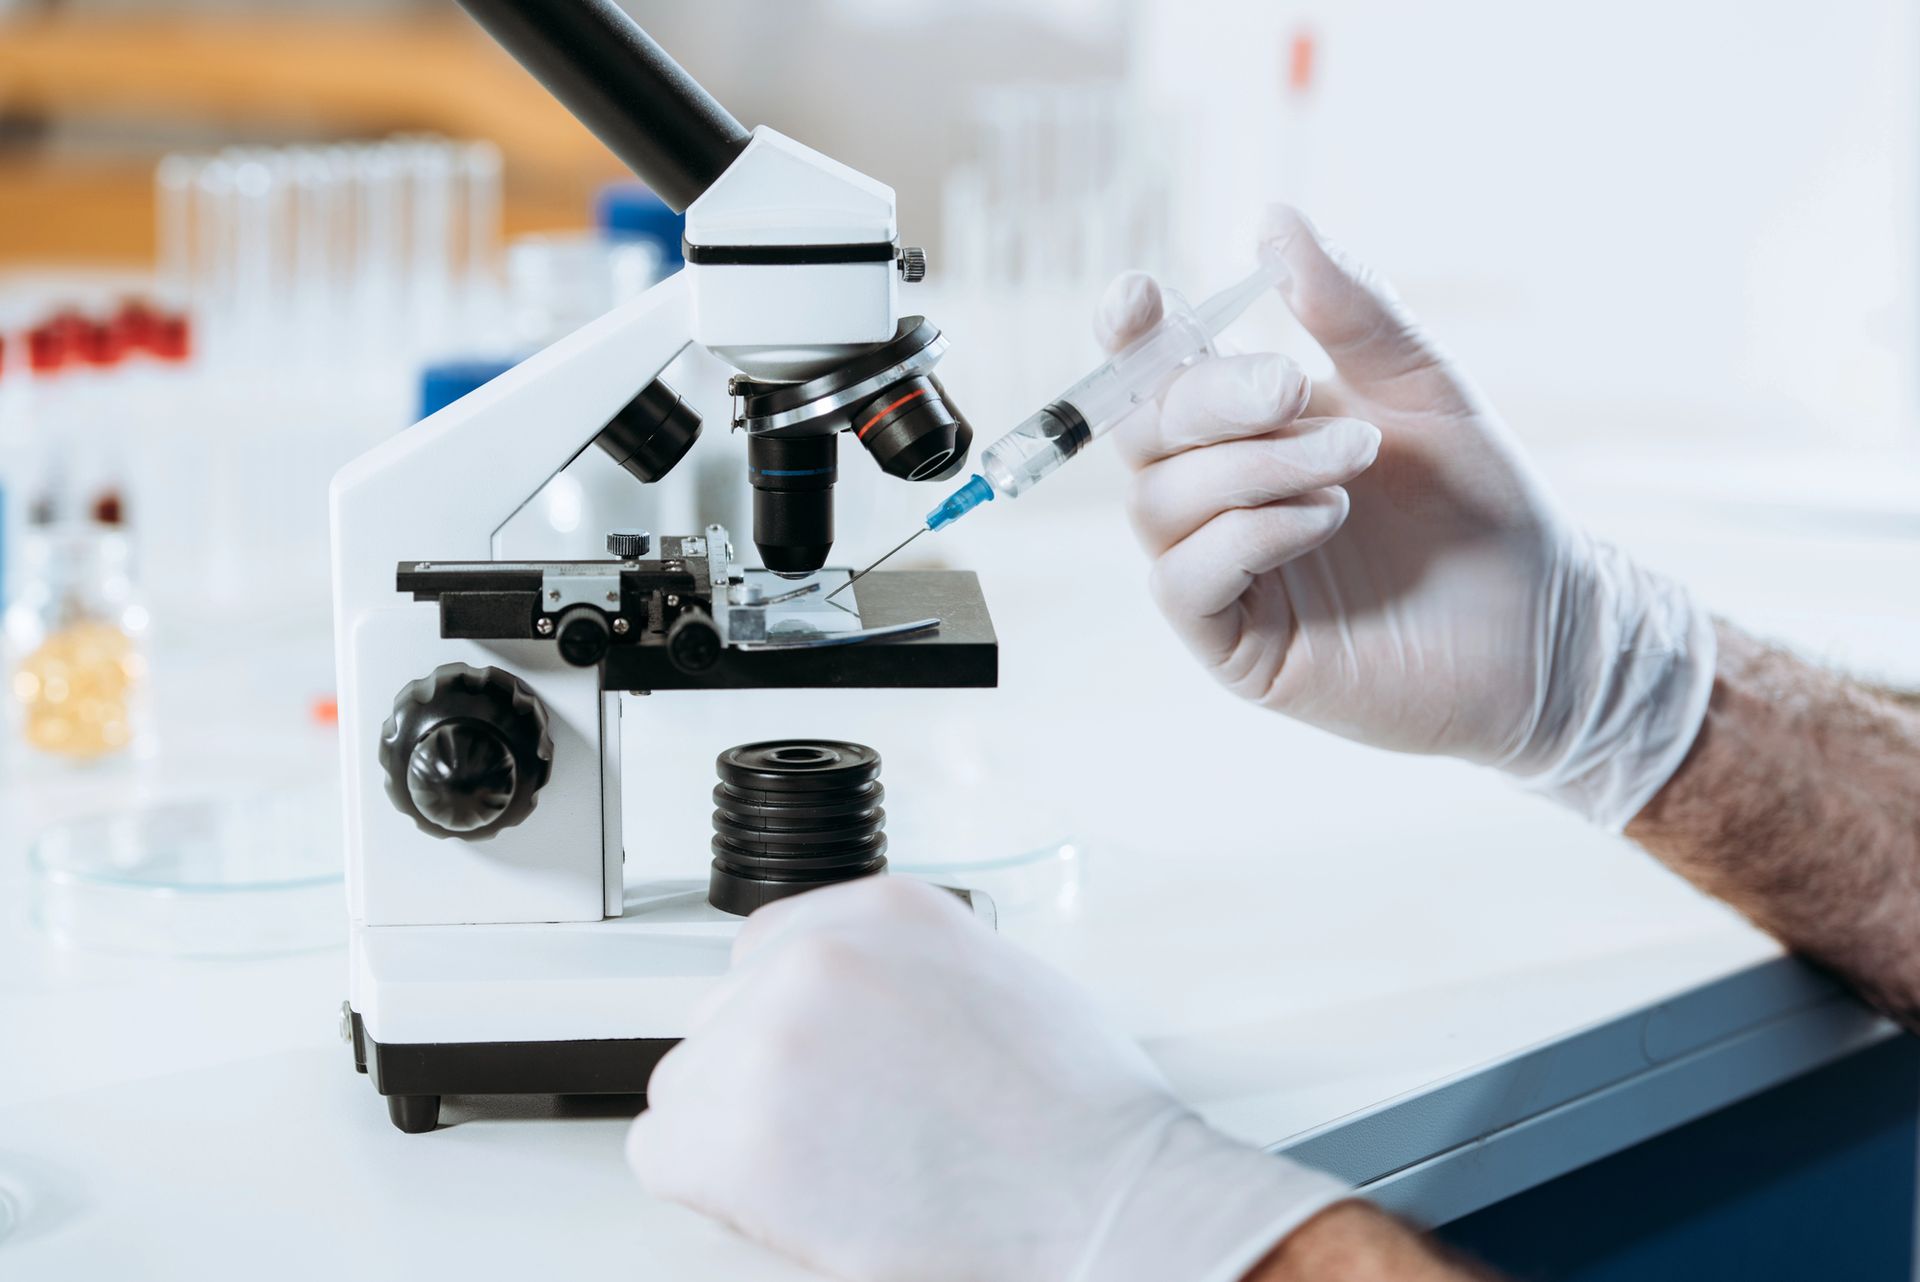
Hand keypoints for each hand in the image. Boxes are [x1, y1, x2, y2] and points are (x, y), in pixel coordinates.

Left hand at [628, 877, 1346, 1281]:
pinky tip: (788, 1201)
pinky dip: (711, 1187)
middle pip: (724, 1017)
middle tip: (842, 1136)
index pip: (769, 949)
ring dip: (737, 1132)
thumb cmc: (1081, 1114)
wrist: (1109, 1199)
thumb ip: (901, 973)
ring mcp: (771, 1039)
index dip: (794, 1024)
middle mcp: (815, 957)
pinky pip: (662, 1151)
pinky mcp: (740, 1133)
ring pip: (688, 1085)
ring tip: (831, 1172)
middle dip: (768, 1079)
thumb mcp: (994, 976)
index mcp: (881, 911)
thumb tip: (852, 1011)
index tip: (821, 1068)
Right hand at [1100, 206, 1714, 829]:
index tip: (1141, 299)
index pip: (1152, 373)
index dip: (1129, 335)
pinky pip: (1184, 581)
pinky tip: (1323, 518)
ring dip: (1252, 467)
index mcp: (1245, 425)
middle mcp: (1214, 495)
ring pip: (1159, 502)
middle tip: (1296, 387)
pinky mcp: (1232, 645)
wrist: (1540, 620)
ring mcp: (1218, 571)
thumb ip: (1348, 310)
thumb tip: (1272, 220)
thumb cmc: (1480, 503)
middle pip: (1144, 429)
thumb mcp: (1422, 384)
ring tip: (1353, 464)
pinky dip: (1246, 535)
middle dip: (1212, 397)